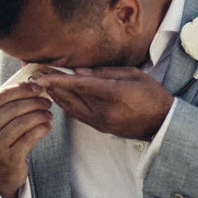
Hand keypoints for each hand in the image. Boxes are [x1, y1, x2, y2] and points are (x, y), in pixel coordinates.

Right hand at [0, 78, 53, 197]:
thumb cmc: (0, 143)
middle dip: (33, 102)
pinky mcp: (8, 159)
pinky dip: (41, 129)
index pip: (0, 97)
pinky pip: (28, 138)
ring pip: (21, 123)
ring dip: (39, 115)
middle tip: (47, 102)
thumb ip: (6, 106)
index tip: (37, 87)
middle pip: (12, 109)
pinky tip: (48, 126)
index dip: (21, 90)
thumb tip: (31, 83)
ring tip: (49, 114)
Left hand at [38, 66, 172, 142]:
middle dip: (51, 84)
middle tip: (35, 73)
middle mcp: (105, 111)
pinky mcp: (101, 128)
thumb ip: (105, 72)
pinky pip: (77, 115)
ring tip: (42, 82)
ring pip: (70, 108)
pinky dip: (65, 104)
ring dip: (55, 95)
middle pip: (71, 96)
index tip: (42, 74)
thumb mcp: (133, 75)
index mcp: (115, 94)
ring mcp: (101, 122)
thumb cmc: (152, 94)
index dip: (59, 79)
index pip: (81, 85)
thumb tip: (79, 70)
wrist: (163, 123)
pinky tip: (57, 95)